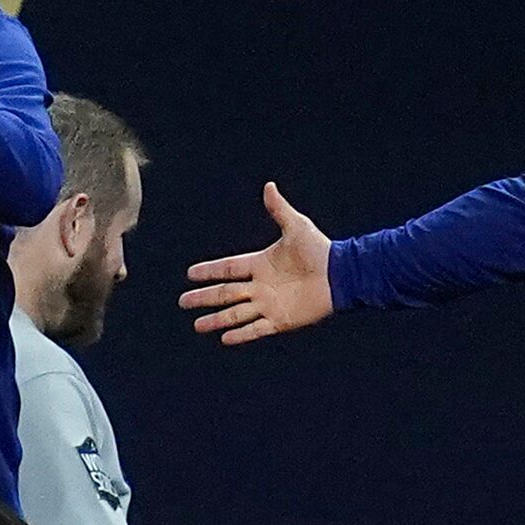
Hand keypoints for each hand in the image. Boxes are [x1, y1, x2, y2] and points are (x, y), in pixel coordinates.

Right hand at [179, 182, 334, 343]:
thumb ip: (279, 209)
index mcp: (261, 264)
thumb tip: (269, 185)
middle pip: (225, 293)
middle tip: (183, 301)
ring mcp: (269, 304)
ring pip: (235, 314)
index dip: (209, 271)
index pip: (228, 268)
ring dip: (216, 319)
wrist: (341, 275)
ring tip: (198, 325)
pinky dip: (241, 334)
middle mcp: (261, 286)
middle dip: (204, 297)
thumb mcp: (296, 227)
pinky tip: (225, 339)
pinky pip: (256, 329)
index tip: (190, 273)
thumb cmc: (320, 250)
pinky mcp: (281, 320)